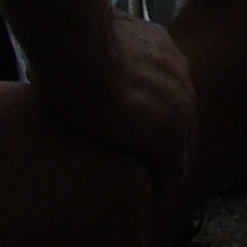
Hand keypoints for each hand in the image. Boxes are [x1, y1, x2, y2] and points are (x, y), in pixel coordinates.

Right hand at [31, 14, 195, 199]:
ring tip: (145, 193)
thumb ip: (93, 53)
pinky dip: (160, 189)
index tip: (133, 135)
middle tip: (144, 170)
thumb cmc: (66, 44)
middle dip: (163, 144)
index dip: (151, 114)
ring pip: (180, 148)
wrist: (76, 49)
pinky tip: (147, 204)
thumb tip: (69, 61)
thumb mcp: (87, 41)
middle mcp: (178, 73)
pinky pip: (172, 172)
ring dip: (163, 170)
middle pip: (181, 118)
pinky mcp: (168, 134)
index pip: (166, 89)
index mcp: (161, 49)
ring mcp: (179, 105)